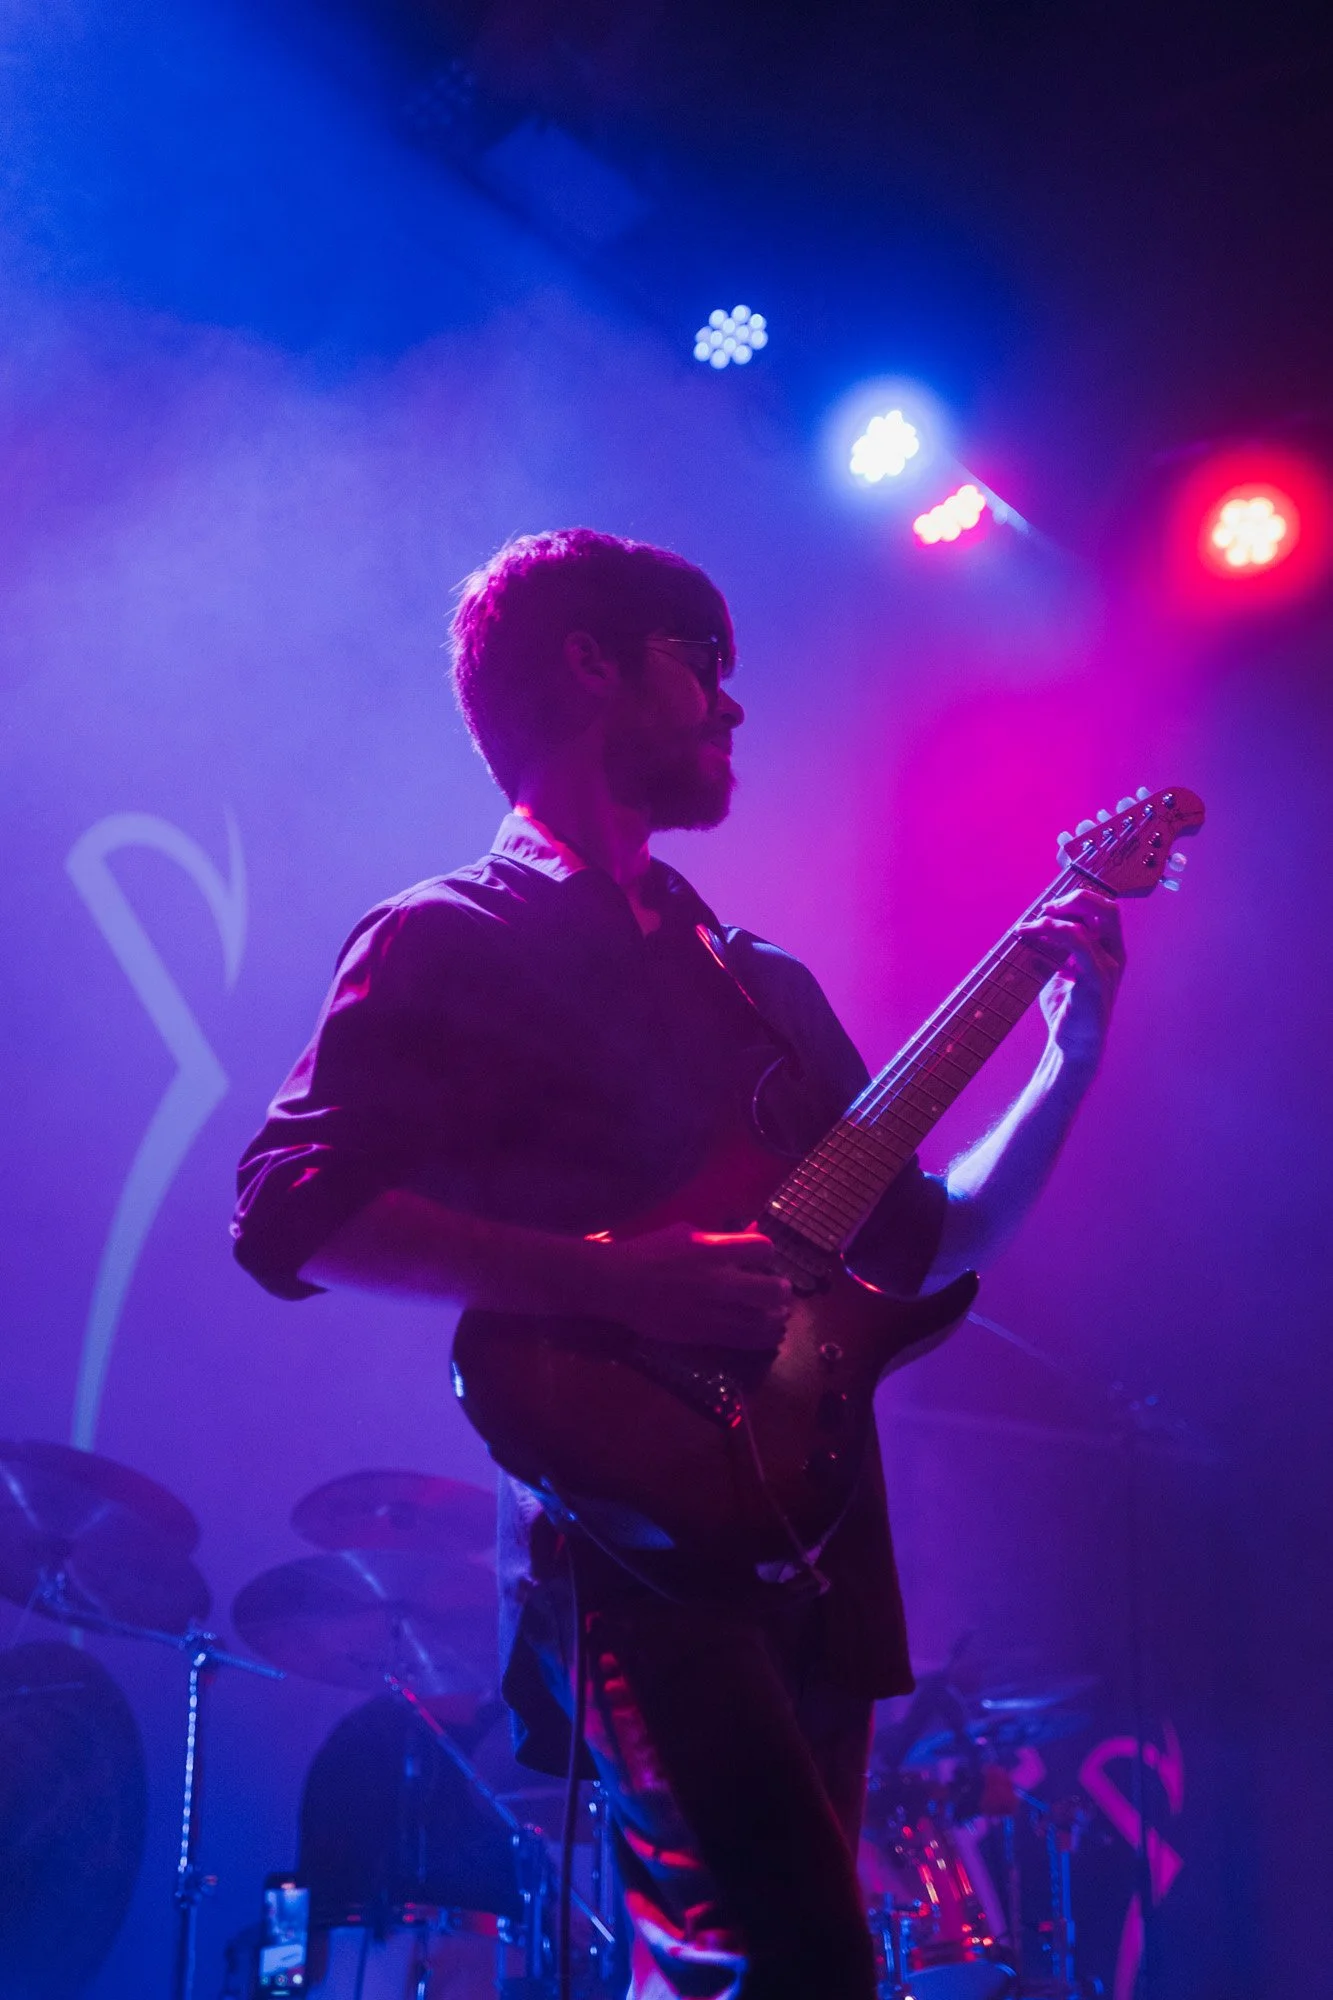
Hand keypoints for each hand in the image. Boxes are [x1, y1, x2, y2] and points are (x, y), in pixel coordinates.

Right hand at [593, 1223, 791, 1348]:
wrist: (618, 1285)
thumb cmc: (649, 1252)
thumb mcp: (684, 1232)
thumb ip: (717, 1237)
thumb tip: (747, 1237)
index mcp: (712, 1249)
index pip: (763, 1249)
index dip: (768, 1253)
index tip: (762, 1258)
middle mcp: (717, 1281)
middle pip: (770, 1290)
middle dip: (781, 1290)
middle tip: (780, 1291)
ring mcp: (711, 1310)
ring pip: (762, 1320)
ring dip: (777, 1318)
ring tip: (779, 1315)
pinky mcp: (703, 1334)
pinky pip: (743, 1340)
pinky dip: (762, 1338)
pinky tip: (769, 1336)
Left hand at [1019, 887, 1124, 1067]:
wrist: (1073, 1045)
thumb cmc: (1067, 1011)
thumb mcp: (1060, 974)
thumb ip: (1054, 952)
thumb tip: (1033, 932)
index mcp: (1109, 951)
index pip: (1104, 911)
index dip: (1078, 901)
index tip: (1048, 909)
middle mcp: (1114, 955)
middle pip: (1107, 909)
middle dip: (1075, 899)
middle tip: (1046, 909)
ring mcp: (1108, 966)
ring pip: (1086, 924)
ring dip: (1052, 920)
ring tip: (1027, 927)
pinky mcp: (1096, 978)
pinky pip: (1079, 943)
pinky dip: (1056, 932)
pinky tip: (1036, 934)